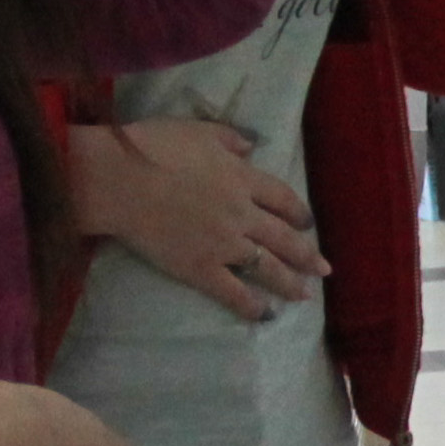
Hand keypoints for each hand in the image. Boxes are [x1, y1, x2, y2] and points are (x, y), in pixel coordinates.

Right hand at [72, 118, 324, 317]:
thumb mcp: (198, 130)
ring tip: (305, 295)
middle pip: (284, 237)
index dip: (299, 212)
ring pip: (268, 267)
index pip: (283, 198)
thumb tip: (252, 146)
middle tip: (324, 269)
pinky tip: (266, 315)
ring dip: (290, 283)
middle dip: (308, 255)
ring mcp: (224, 244)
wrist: (120, 180)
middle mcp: (242, 214)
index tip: (308, 223)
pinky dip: (253, 306)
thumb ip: (229, 138)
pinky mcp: (201, 269)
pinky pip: (234, 292)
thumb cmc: (154, 147)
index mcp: (243, 178)